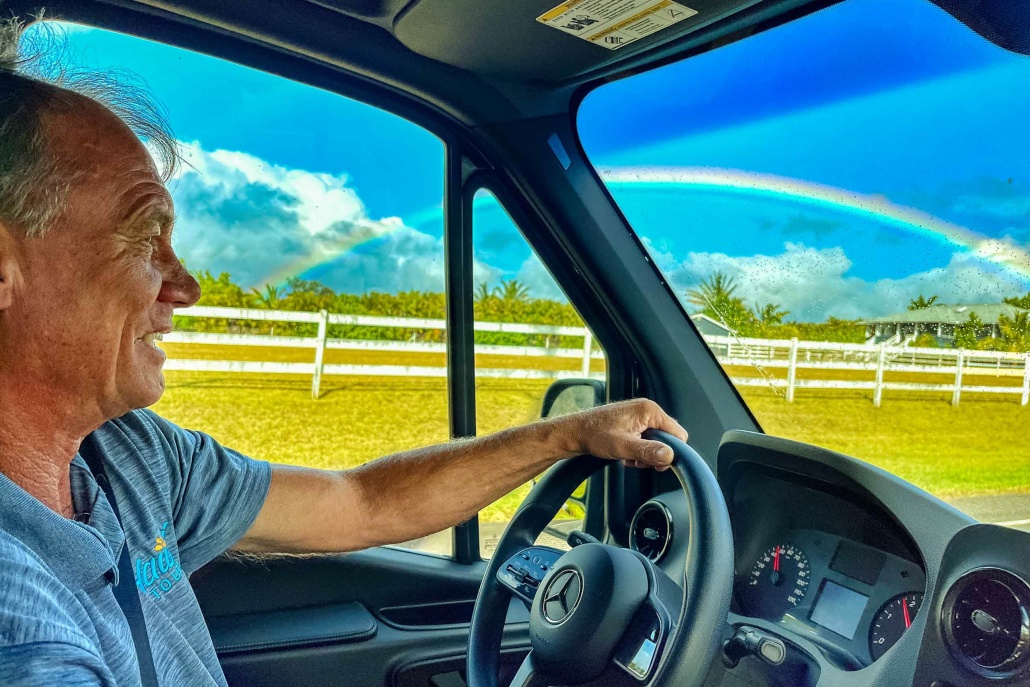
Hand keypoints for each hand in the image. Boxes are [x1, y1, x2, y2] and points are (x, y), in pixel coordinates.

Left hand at [555, 399, 687, 470]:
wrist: (575, 432)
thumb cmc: (594, 435)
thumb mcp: (623, 447)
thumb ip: (647, 451)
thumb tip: (669, 455)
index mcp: (649, 410)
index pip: (678, 434)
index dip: (671, 452)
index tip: (656, 463)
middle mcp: (647, 410)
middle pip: (667, 439)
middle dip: (655, 454)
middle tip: (639, 461)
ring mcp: (640, 416)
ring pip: (656, 441)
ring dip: (645, 454)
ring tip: (629, 457)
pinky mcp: (633, 423)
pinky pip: (645, 440)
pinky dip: (638, 450)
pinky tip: (625, 454)